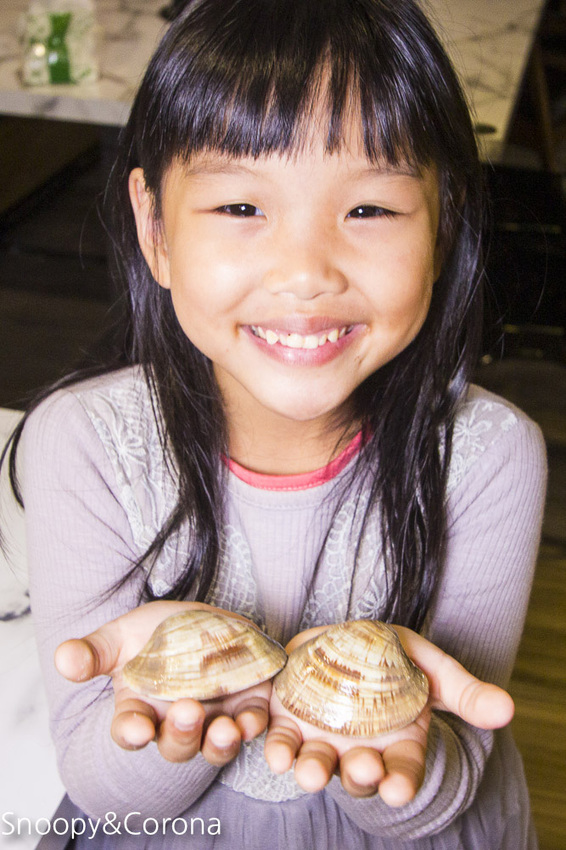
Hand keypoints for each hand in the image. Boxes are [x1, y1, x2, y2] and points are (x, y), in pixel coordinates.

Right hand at [54, 601, 270, 765]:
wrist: (203, 620)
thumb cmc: (157, 632)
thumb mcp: (122, 636)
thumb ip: (94, 652)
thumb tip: (62, 659)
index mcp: (139, 710)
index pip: (130, 731)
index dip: (132, 732)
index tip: (137, 728)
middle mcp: (175, 724)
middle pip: (176, 746)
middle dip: (182, 733)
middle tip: (188, 710)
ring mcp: (212, 719)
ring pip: (214, 746)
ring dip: (220, 743)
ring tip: (225, 728)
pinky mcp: (245, 708)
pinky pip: (251, 726)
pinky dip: (253, 726)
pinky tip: (252, 719)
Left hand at [264, 625, 513, 806]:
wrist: (345, 640)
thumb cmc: (392, 657)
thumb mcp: (431, 666)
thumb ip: (464, 691)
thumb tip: (508, 709)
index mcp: (397, 740)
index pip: (403, 769)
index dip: (402, 781)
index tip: (399, 789)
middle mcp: (359, 749)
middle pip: (359, 774)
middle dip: (358, 775)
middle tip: (361, 768)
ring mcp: (322, 739)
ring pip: (316, 764)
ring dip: (311, 770)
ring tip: (308, 770)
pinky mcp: (289, 722)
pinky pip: (281, 740)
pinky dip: (276, 746)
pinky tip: (272, 746)